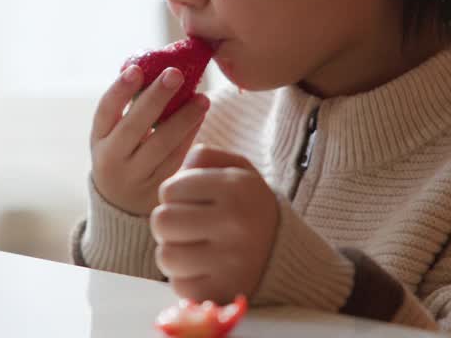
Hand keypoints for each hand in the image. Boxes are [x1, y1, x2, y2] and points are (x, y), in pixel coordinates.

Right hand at [89, 64, 210, 216]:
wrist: (120, 205)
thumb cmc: (121, 153)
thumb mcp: (112, 135)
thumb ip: (126, 107)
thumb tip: (150, 64)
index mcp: (99, 139)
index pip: (105, 111)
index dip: (119, 90)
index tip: (137, 69)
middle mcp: (112, 159)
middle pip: (135, 126)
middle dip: (156, 98)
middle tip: (176, 74)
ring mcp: (135, 176)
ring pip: (162, 144)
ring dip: (184, 118)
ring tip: (201, 97)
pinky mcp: (158, 187)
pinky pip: (177, 158)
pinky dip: (190, 135)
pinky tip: (200, 116)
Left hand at [151, 144, 278, 303]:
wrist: (289, 254)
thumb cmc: (249, 207)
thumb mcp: (237, 170)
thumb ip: (203, 158)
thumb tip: (176, 174)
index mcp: (235, 187)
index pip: (168, 190)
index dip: (175, 196)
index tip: (193, 203)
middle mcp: (235, 223)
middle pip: (161, 222)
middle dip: (168, 224)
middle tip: (187, 227)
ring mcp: (230, 262)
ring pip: (165, 256)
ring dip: (174, 252)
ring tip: (194, 248)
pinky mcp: (224, 292)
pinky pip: (179, 286)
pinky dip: (186, 279)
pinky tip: (205, 270)